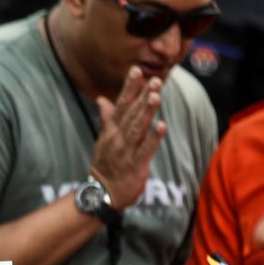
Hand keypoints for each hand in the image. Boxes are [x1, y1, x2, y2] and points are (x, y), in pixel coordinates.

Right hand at [90, 66, 166, 209]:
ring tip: (156, 96)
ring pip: (137, 129)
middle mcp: (117, 139)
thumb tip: (102, 99)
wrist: (102, 193)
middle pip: (131, 114)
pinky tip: (162, 126)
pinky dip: (153, 139)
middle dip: (142, 96)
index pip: (121, 105)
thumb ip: (106, 118)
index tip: (137, 71)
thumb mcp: (103, 140)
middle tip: (154, 79)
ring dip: (147, 112)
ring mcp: (125, 152)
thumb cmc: (106, 165)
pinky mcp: (135, 166)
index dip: (129, 88)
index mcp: (111, 131)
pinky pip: (145, 150)